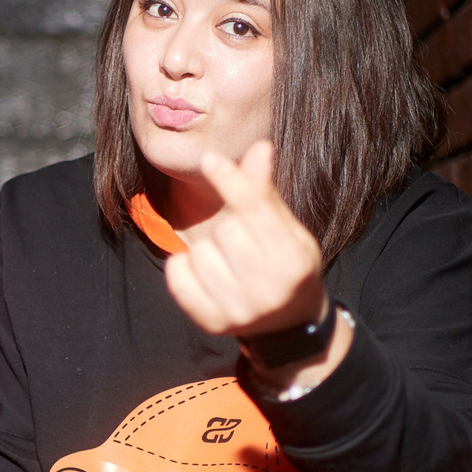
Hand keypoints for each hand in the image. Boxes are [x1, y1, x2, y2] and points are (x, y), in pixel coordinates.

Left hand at [163, 141, 327, 338]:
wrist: (289, 325)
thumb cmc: (286, 265)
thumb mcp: (288, 230)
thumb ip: (266, 193)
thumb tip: (259, 147)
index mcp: (294, 260)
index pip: (256, 211)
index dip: (231, 181)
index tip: (210, 158)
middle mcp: (269, 289)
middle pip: (225, 229)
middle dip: (227, 225)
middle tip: (239, 240)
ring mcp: (240, 311)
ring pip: (199, 252)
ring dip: (205, 249)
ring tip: (225, 260)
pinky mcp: (213, 324)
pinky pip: (177, 278)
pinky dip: (181, 266)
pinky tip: (199, 269)